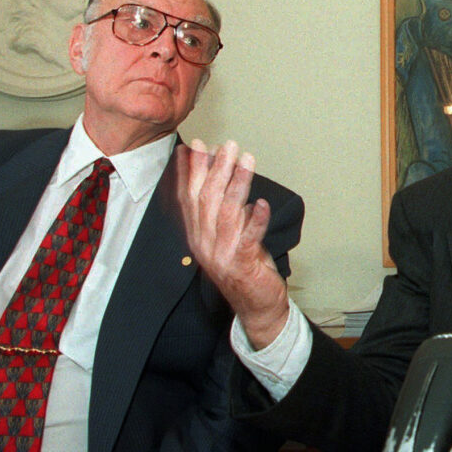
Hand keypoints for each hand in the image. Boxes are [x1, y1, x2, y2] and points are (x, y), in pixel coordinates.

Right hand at [176, 139, 288, 348]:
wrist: (255, 306)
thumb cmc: (244, 266)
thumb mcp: (229, 234)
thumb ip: (226, 209)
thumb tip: (226, 176)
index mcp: (198, 234)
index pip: (189, 197)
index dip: (191, 171)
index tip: (194, 145)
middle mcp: (204, 243)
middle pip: (207, 200)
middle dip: (216, 169)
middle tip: (227, 145)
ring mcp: (222, 254)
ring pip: (227, 213)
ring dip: (237, 184)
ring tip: (246, 159)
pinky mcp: (243, 264)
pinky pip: (249, 238)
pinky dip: (256, 219)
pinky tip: (262, 203)